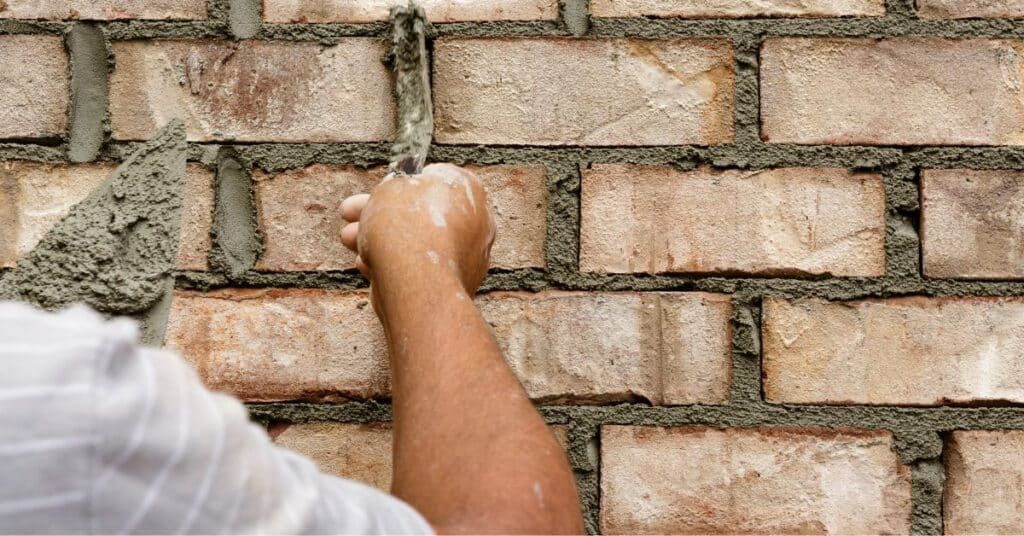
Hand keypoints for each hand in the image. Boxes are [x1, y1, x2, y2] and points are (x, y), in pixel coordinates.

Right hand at [339, 163, 495, 300]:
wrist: (416, 282)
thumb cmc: (406, 225)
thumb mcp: (392, 185)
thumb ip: (396, 185)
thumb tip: (397, 190)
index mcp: (470, 189)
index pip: (433, 178)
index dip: (399, 182)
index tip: (378, 189)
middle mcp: (476, 222)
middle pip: (420, 213)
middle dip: (379, 213)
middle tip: (349, 213)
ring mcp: (466, 257)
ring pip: (414, 242)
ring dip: (377, 239)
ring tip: (348, 239)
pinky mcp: (450, 285)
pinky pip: (417, 269)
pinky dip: (392, 265)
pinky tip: (367, 264)